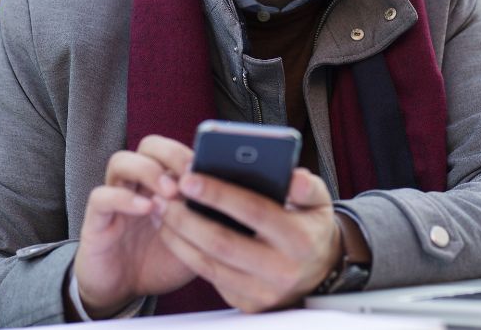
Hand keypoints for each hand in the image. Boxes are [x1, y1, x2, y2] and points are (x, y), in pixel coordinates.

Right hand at [73, 135, 196, 317]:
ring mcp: (115, 197)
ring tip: (170, 190)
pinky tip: (147, 209)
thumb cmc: (161, 261)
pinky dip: (124, 198)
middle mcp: (138, 184)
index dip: (193, 151)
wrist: (124, 291)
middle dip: (171, 152)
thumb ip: (212, 221)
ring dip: (148, 170)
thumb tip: (245, 204)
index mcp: (164, 183)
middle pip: (148, 145)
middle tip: (192, 170)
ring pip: (121, 161)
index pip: (175, 149)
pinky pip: (102, 197)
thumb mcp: (196, 241)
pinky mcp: (96, 219)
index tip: (214, 163)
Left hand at [155, 167, 341, 311]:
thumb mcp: (319, 203)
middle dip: (187, 217)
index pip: (254, 212)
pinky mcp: (245, 303)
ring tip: (161, 208)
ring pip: (208, 264)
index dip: (219, 195)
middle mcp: (281, 270)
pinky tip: (172, 232)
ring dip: (178, 236)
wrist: (318, 274)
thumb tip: (293, 177)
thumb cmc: (310, 228)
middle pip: (222, 243)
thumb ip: (307, 186)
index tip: (189, 178)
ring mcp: (261, 292)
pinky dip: (185, 253)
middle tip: (165, 194)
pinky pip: (208, 277)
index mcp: (300, 239)